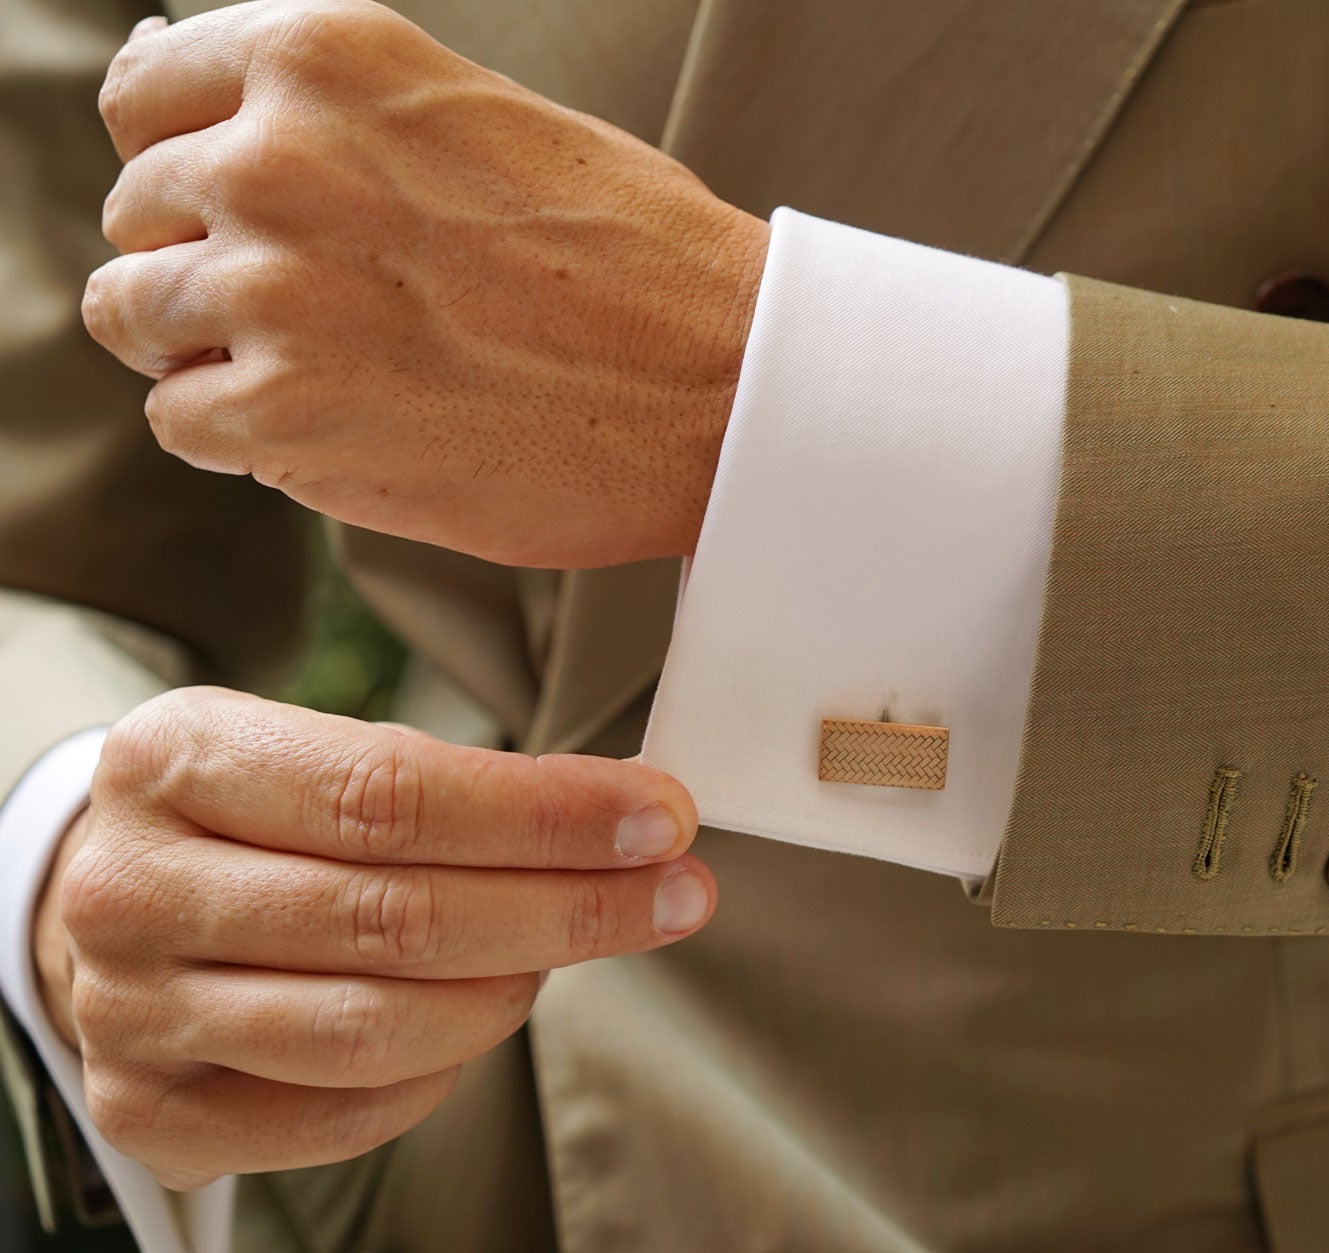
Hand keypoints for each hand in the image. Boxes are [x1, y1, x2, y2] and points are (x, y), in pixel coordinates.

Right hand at [32, 687, 712, 1188]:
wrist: (115, 904)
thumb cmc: (258, 819)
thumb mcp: (321, 752)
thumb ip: (457, 783)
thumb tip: (634, 817)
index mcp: (175, 760)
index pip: (389, 794)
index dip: (544, 814)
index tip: (661, 817)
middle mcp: (132, 887)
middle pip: (394, 916)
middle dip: (568, 907)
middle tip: (676, 892)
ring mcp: (128, 1009)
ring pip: (374, 1026)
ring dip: (515, 991)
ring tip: (577, 948)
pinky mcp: (149, 1111)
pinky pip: (342, 1112)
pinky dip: (442, 1071)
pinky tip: (486, 1015)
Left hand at [82, 0, 769, 568]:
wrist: (727, 383)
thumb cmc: (635, 258)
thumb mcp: (479, 119)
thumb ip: (327, 112)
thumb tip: (168, 95)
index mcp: (328, 61)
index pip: (145, 95)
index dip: (185, 161)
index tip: (241, 209)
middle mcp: (277, 156)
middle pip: (138, 211)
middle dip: (207, 262)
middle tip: (326, 309)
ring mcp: (272, 287)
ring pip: (134, 315)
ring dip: (211, 350)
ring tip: (329, 370)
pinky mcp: (286, 412)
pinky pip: (180, 420)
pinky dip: (241, 434)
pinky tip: (339, 423)